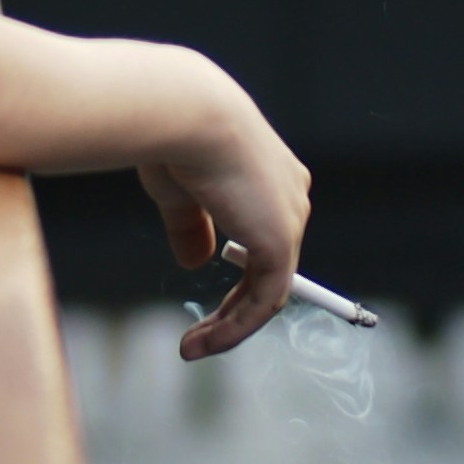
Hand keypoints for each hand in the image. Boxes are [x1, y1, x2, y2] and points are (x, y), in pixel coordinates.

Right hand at [131, 56, 309, 361]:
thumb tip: (196, 264)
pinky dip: (236, 327)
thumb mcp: (180, 192)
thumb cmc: (174, 139)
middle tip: (199, 335)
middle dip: (233, 306)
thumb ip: (192, 227)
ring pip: (269, 289)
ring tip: (192, 347)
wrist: (185, 115)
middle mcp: (288, 194)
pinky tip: (206, 341)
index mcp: (269, 173)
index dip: (239, 270)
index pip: (263, 232)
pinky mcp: (281, 243)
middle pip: (270, 266)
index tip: (211, 295)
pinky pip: (265, 300)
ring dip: (230, 325)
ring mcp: (289, 218)